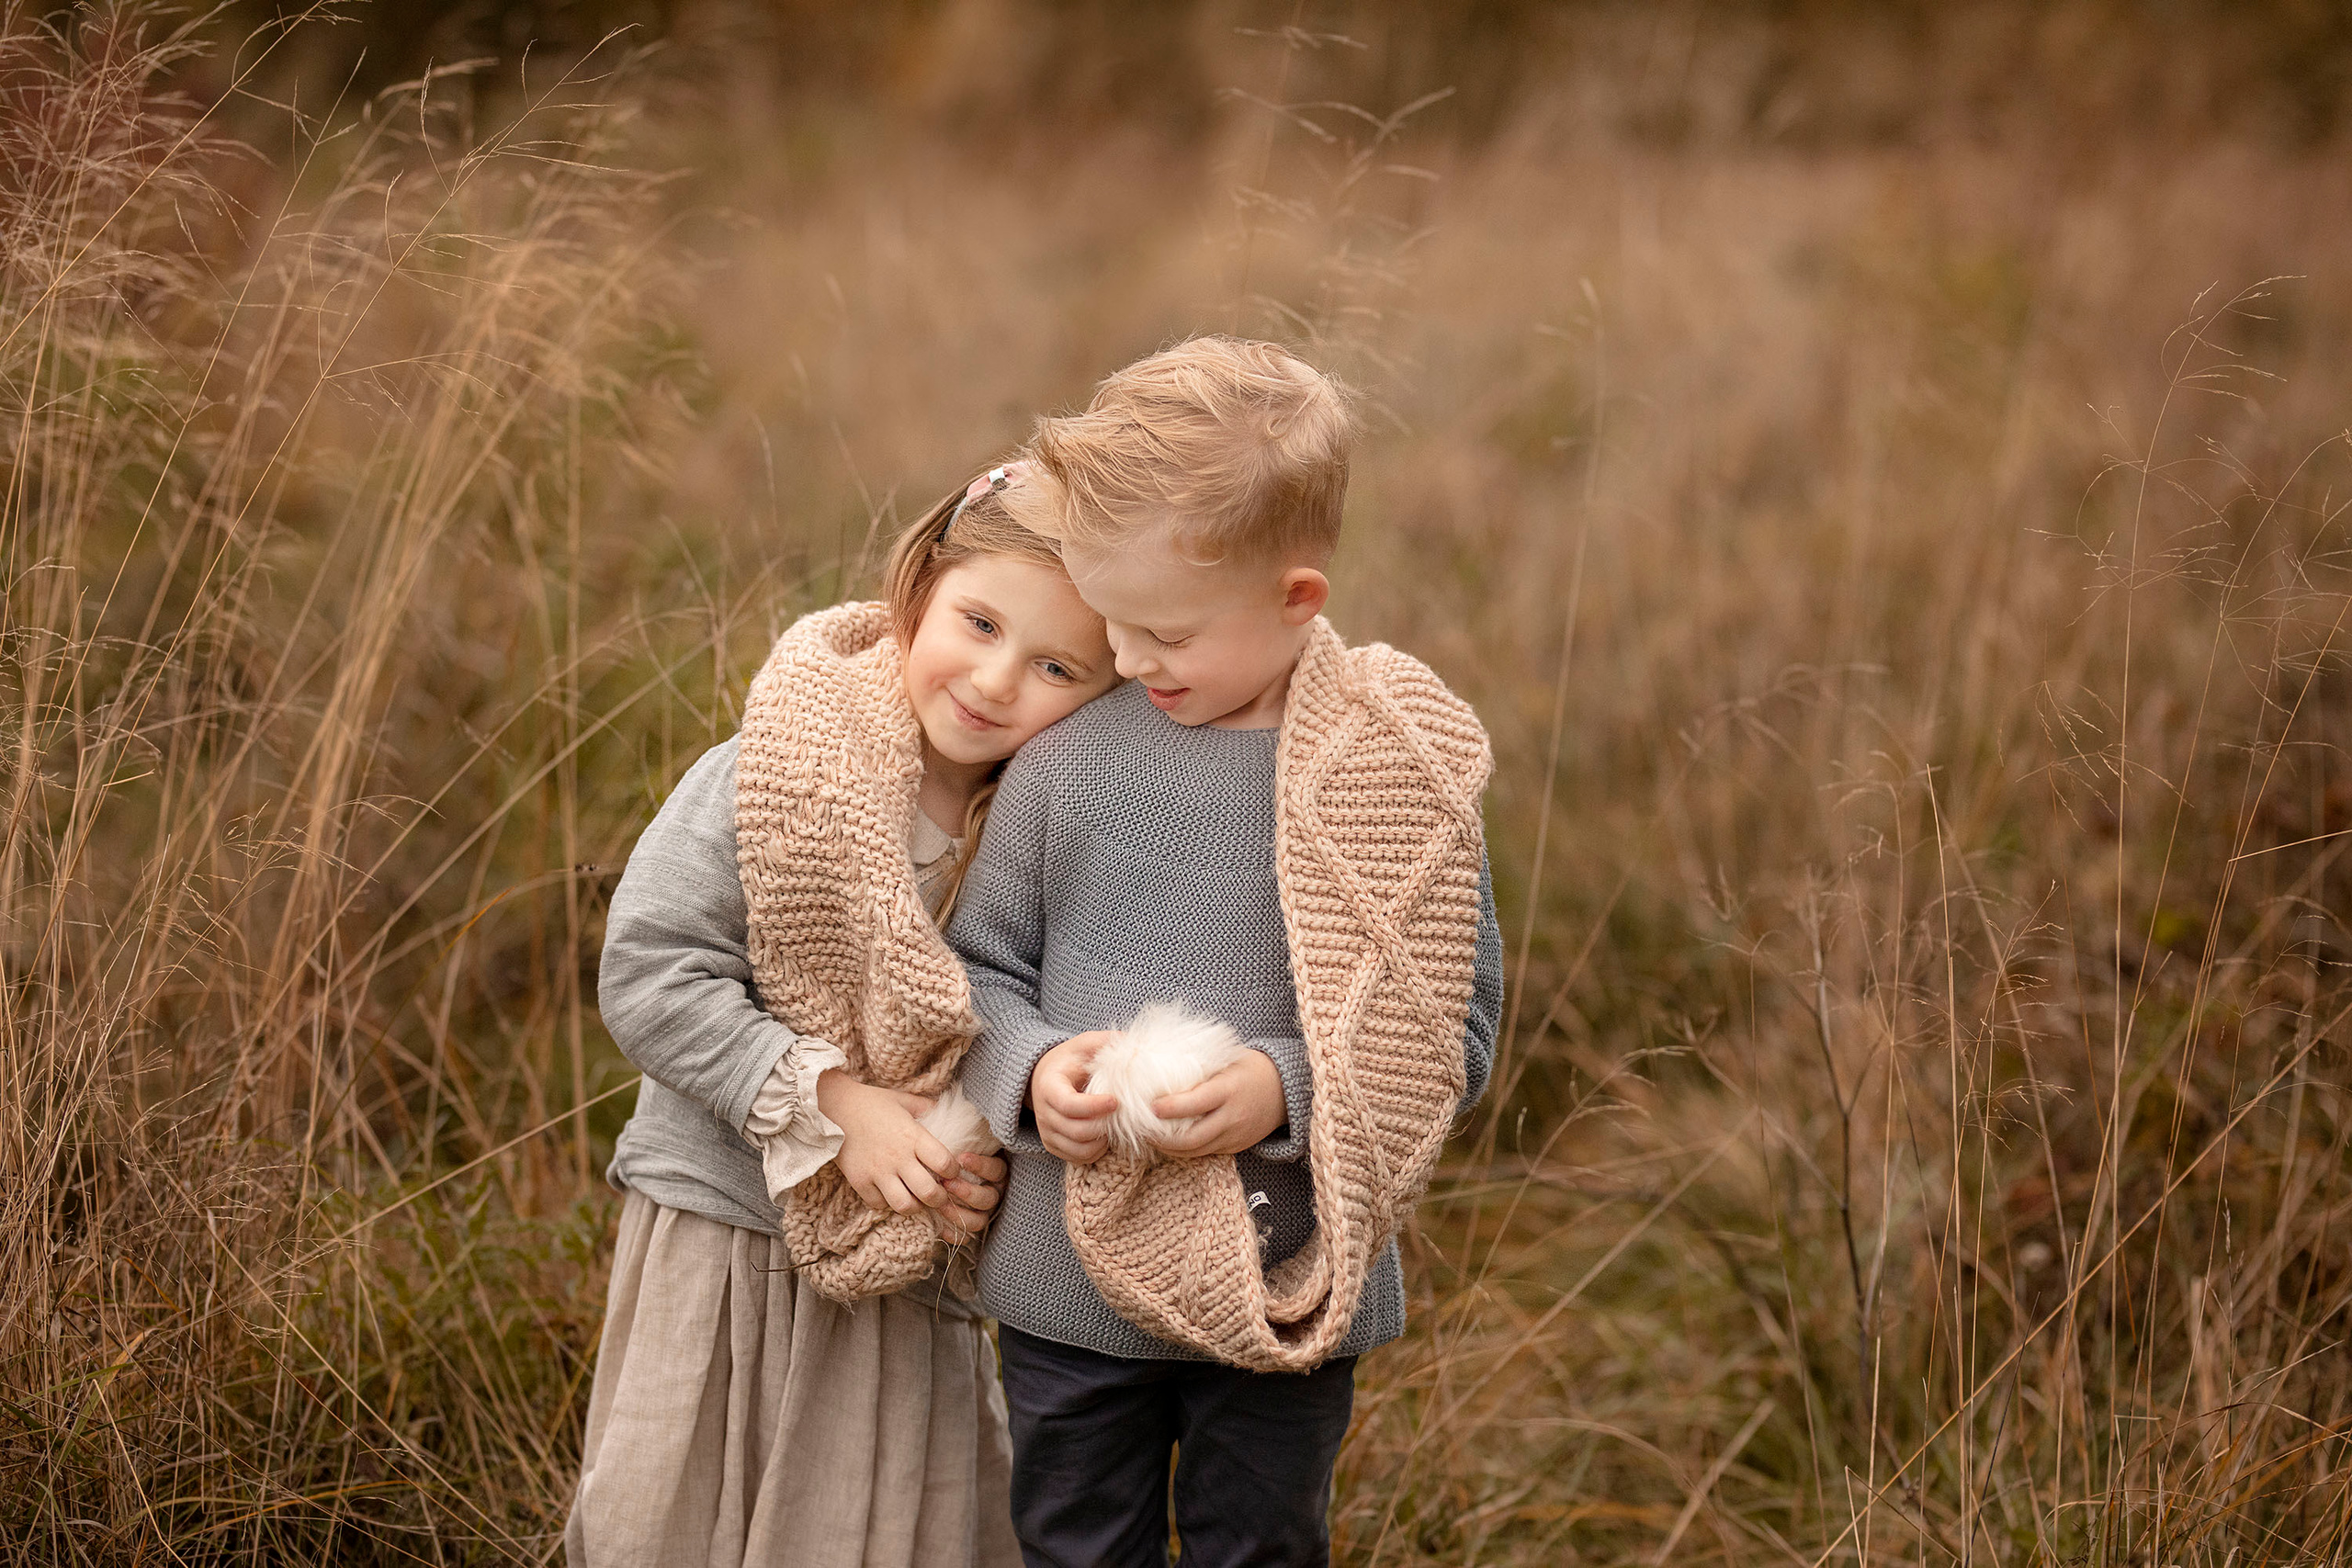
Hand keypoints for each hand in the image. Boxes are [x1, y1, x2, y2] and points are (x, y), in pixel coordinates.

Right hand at [817, 1069, 958, 1217]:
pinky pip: (879, 1205)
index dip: (954, 1170)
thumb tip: (952, 1114)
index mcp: (912, 1135)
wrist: (833, 1107)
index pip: (944, 1162)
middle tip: (939, 1194)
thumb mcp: (904, 1100)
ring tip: (916, 1198)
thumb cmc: (872, 1102)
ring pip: (905, 1205)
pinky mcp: (859, 1181)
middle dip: (940, 1198)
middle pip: (928, 1192)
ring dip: (915, 1206)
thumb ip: (928, 1108)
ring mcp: (877, 1171)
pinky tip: (891, 1193)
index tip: (951, 1170)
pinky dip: (887, 1203)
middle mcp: (897, 1157)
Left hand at [930, 1151, 1007, 1243]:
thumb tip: (951, 1140)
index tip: (960, 1158)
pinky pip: (966, 1238)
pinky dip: (954, 1234)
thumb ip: (960, 1144)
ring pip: (979, 1220)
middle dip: (967, 1191)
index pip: (996, 1170)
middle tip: (946, 1183)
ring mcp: (984, 1213)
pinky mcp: (970, 1229)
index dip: (980, 1166)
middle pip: (988, 1198)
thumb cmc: (950, 1159)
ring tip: (940, 1205)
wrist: (939, 1177)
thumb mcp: (959, 1147)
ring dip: (959, 1213)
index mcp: (997, 1173)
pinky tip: (941, 1228)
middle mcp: (994, 1194)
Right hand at [1029, 1032, 1119, 1164]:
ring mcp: (1047, 1133)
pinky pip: (1079, 1158)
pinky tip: (1104, 1133)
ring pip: (1080, 1149)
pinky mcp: (1054, 1146)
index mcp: (1048, 1086)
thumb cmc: (1070, 1060)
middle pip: (1077, 1131)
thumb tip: (1134, 1043)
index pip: (1069, 1105)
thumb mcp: (1085, 1044)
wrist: (1044, 1077)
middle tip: (1122, 1113)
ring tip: (1113, 1123)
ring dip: (1103, 1140)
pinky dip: (1097, 1150)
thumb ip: (1106, 1042)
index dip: (1094, 1106)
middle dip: (1104, 1125)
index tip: (1116, 1100)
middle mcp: (1043, 1113)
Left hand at [1146, 1050, 1285, 1157]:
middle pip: (1193, 1137)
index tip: (1151, 1106)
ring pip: (1196, 1151)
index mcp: (1229, 1090)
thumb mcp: (1229, 1058)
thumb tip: (1160, 1058)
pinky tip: (1169, 1143)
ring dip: (1170, 1148)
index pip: (1197, 1103)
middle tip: (1142, 1129)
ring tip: (1149, 1138)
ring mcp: (1235, 1136)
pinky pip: (1205, 1153)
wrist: (1285, 1091)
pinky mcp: (1235, 1147)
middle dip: (1163, 1139)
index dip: (1172, 1107)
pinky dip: (1185, 1150)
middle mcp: (1232, 1117)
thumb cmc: (1250, 1068)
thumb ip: (1200, 1064)